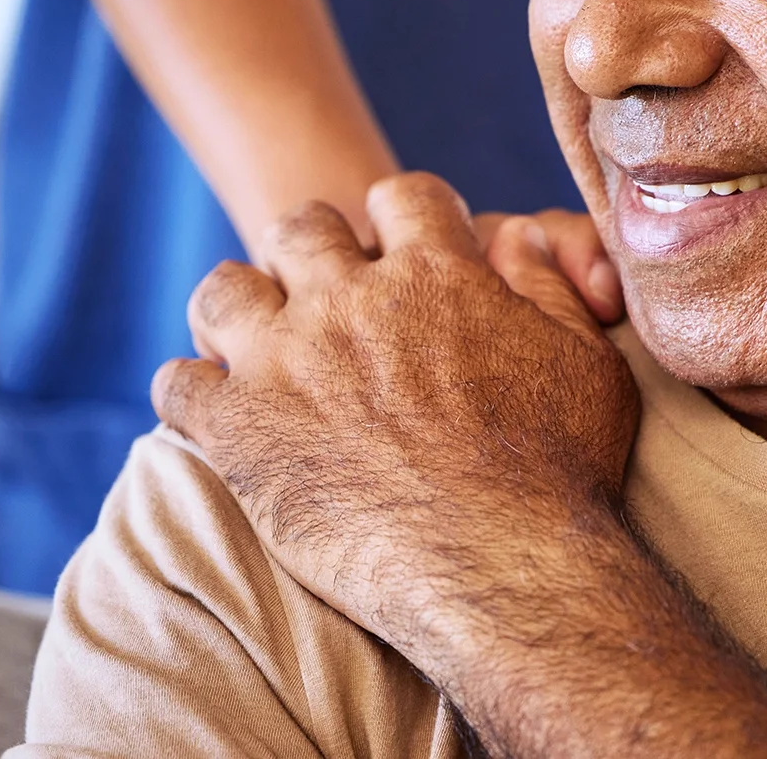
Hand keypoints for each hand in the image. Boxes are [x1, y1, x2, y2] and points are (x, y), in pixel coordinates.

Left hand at [153, 173, 640, 656]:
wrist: (500, 569)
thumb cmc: (560, 475)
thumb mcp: (587, 363)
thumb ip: (549, 289)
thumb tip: (517, 239)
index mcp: (437, 273)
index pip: (403, 197)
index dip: (402, 218)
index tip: (400, 250)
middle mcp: (351, 299)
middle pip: (302, 228)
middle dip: (310, 252)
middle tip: (320, 297)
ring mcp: (286, 358)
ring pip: (224, 288)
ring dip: (236, 309)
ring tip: (250, 344)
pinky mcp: (238, 426)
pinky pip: (179, 383)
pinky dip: (190, 392)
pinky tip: (212, 413)